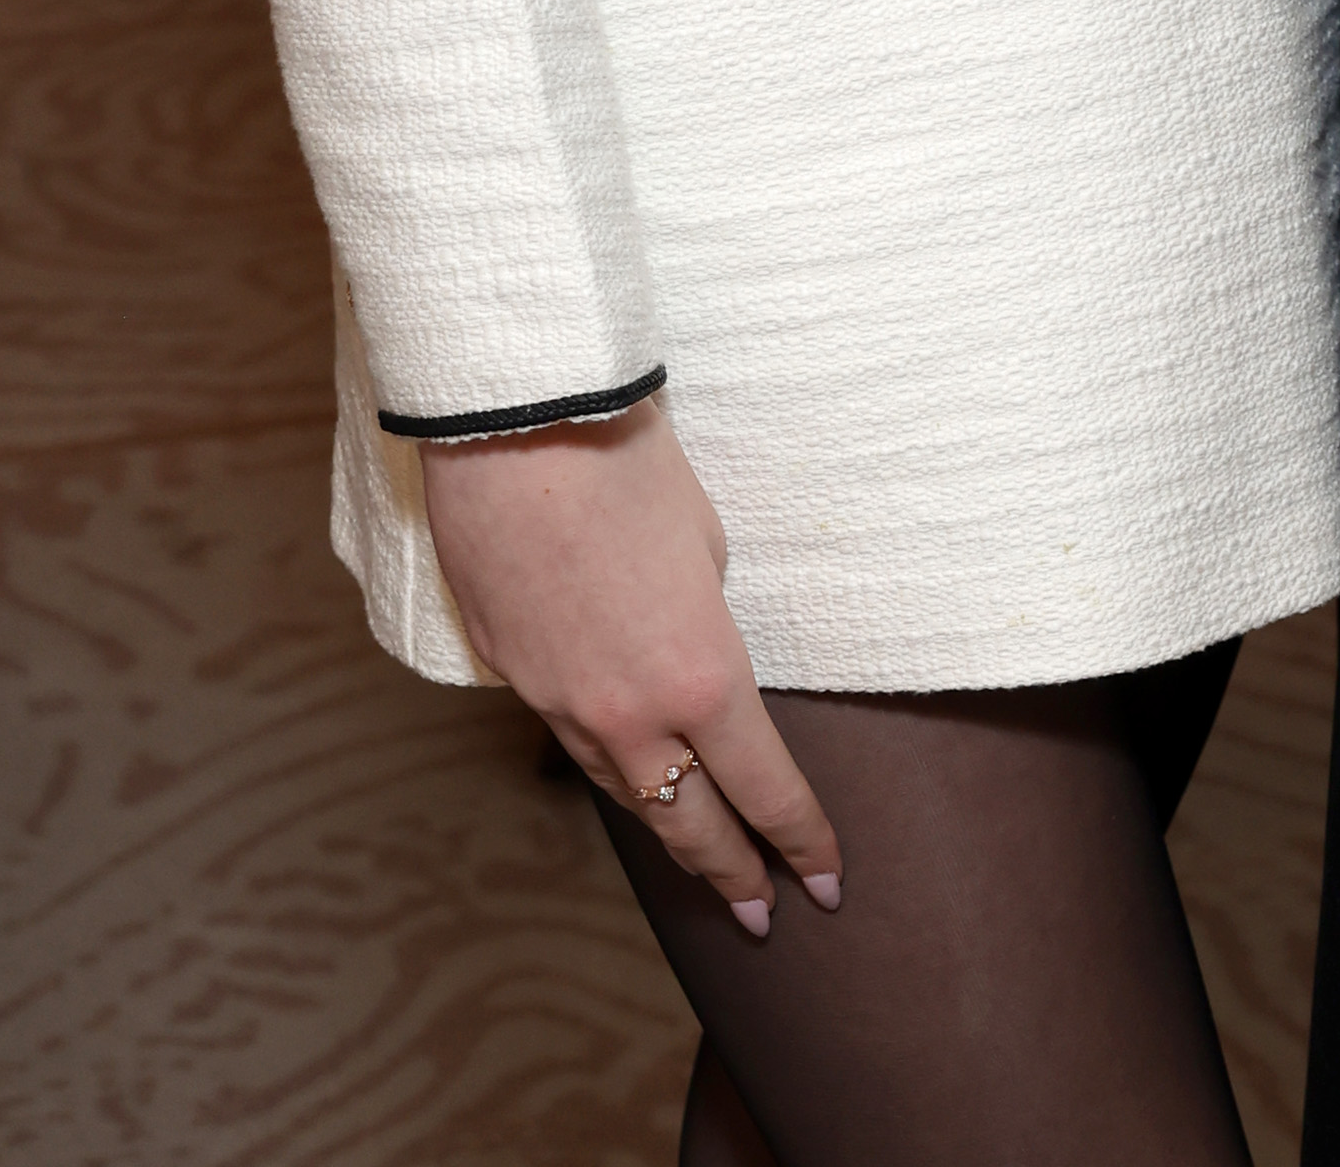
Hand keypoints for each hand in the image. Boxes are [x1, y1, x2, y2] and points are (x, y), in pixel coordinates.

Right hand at [419, 400, 840, 930]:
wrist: (514, 425)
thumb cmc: (627, 464)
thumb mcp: (705, 543)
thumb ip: (707, 619)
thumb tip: (692, 652)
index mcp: (700, 677)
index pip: (763, 788)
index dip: (800, 839)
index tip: (827, 877)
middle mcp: (629, 713)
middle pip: (690, 823)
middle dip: (734, 874)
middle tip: (764, 915)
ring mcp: (560, 703)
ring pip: (625, 792)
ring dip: (668, 831)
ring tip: (701, 861)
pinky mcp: (512, 676)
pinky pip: (572, 739)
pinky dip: (610, 767)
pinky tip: (627, 776)